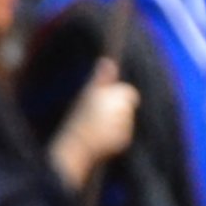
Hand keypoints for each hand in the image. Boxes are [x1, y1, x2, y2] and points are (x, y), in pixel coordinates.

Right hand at [53, 63, 143, 185]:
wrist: (77, 143)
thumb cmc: (79, 116)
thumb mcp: (87, 93)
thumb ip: (101, 78)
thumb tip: (108, 61)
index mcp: (117, 94)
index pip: (128, 91)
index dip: (118, 96)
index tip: (105, 101)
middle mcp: (125, 109)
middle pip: (127, 107)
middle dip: (117, 110)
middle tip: (97, 115)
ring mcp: (126, 125)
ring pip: (126, 121)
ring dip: (115, 123)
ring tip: (96, 127)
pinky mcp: (125, 139)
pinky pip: (124, 136)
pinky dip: (115, 136)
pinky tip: (100, 137)